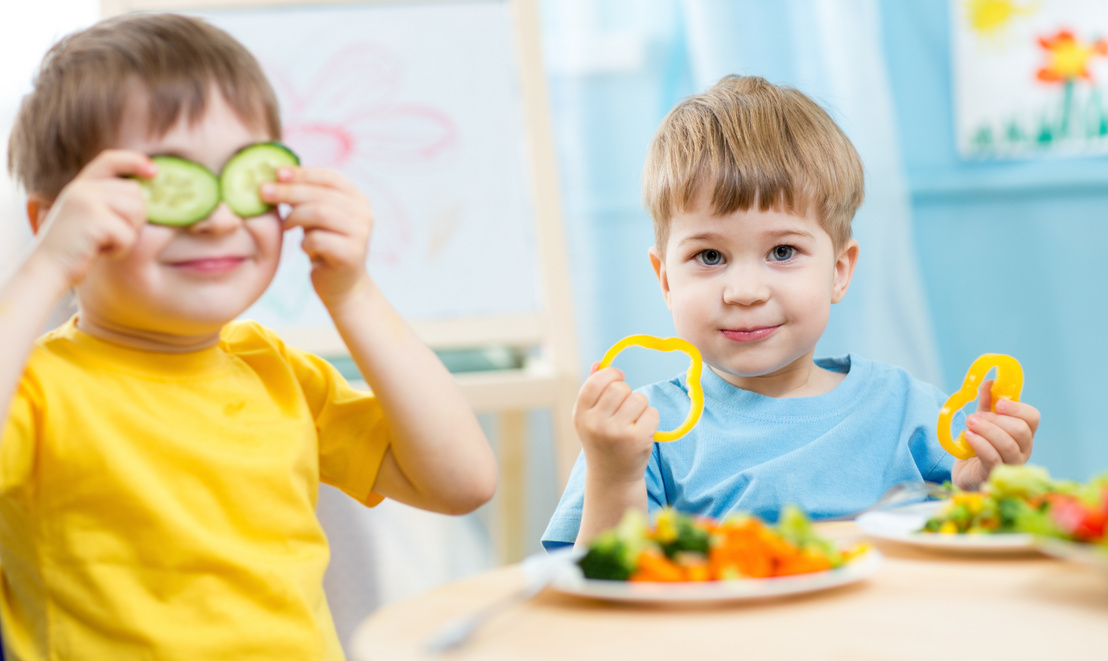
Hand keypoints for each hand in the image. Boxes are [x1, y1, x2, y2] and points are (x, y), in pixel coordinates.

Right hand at [30, 150, 153, 291]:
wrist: (47, 269)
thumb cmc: (75, 248)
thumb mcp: (87, 216)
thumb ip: (108, 201)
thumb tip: (146, 195)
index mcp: (80, 185)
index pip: (110, 159)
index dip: (135, 161)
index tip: (154, 171)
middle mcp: (83, 188)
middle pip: (135, 192)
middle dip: (135, 218)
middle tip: (112, 235)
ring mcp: (87, 201)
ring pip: (136, 212)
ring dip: (129, 234)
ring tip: (105, 243)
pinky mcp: (94, 219)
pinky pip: (128, 234)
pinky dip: (121, 249)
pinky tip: (101, 251)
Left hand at [261, 167, 372, 306]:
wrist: (343, 285)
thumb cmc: (325, 245)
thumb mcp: (318, 217)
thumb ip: (307, 197)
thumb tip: (276, 175)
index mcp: (357, 199)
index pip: (329, 177)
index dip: (302, 173)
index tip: (277, 173)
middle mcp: (363, 213)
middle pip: (321, 194)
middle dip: (289, 191)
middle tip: (263, 192)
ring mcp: (360, 233)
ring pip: (319, 213)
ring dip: (294, 217)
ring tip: (285, 226)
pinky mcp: (352, 254)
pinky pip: (318, 239)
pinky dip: (305, 243)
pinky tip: (305, 248)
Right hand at [573, 362, 658, 483]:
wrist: (612, 478)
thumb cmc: (601, 441)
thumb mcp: (589, 418)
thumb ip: (592, 390)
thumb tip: (599, 363)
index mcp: (581, 415)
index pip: (595, 382)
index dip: (610, 374)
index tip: (618, 377)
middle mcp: (596, 424)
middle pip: (620, 388)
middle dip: (627, 392)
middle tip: (625, 406)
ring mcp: (617, 432)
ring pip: (638, 398)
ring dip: (640, 406)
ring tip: (632, 421)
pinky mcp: (638, 439)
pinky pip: (652, 412)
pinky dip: (651, 418)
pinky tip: (642, 431)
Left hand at [951, 379, 1039, 489]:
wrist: (965, 473)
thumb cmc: (979, 446)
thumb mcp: (982, 421)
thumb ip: (987, 403)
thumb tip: (989, 382)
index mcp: (1023, 433)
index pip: (1032, 418)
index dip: (1017, 408)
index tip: (998, 403)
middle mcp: (1023, 449)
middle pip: (1021, 431)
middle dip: (996, 420)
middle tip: (974, 417)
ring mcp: (1011, 464)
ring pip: (1008, 445)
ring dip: (986, 430)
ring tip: (969, 424)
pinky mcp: (995, 474)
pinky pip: (993, 458)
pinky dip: (979, 444)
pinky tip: (968, 437)